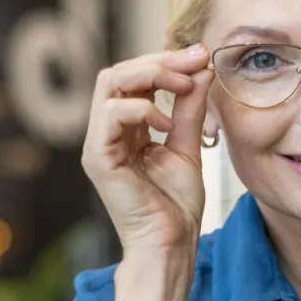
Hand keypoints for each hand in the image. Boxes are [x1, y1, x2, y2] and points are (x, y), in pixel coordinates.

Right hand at [82, 46, 214, 254]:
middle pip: (119, 72)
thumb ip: (190, 110)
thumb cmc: (176, 207)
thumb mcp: (187, 147)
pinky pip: (111, 113)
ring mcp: (99, 144)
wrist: (170, 245)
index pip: (136, 78)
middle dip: (160, 60)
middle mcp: (107, 132)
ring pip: (110, 82)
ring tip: (184, 87)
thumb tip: (201, 71)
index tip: (202, 55)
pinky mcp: (98, 158)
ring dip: (151, 75)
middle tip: (195, 60)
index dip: (167, 61)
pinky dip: (142, 109)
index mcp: (126, 129)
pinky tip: (166, 124)